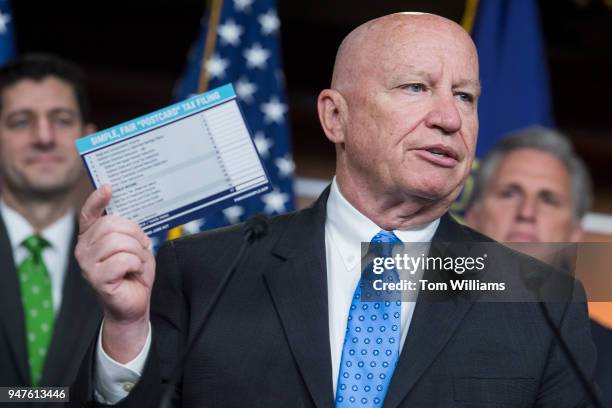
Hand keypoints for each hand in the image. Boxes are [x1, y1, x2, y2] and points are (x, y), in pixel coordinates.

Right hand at [75, 185, 154, 361]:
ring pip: (119, 242)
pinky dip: (136, 264)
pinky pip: (123, 260)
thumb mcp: (134, 245)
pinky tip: (133, 272)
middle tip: (142, 248)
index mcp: (91, 237)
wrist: (134, 303)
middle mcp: (84, 248)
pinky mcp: (96, 278)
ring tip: (137, 263)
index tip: (109, 187)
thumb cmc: (134, 273)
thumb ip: (127, 229)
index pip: (89, 213)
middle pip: (112, 225)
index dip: (98, 199)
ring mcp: (86, 264)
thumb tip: (129, 212)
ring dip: (137, 252)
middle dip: (135, 235)